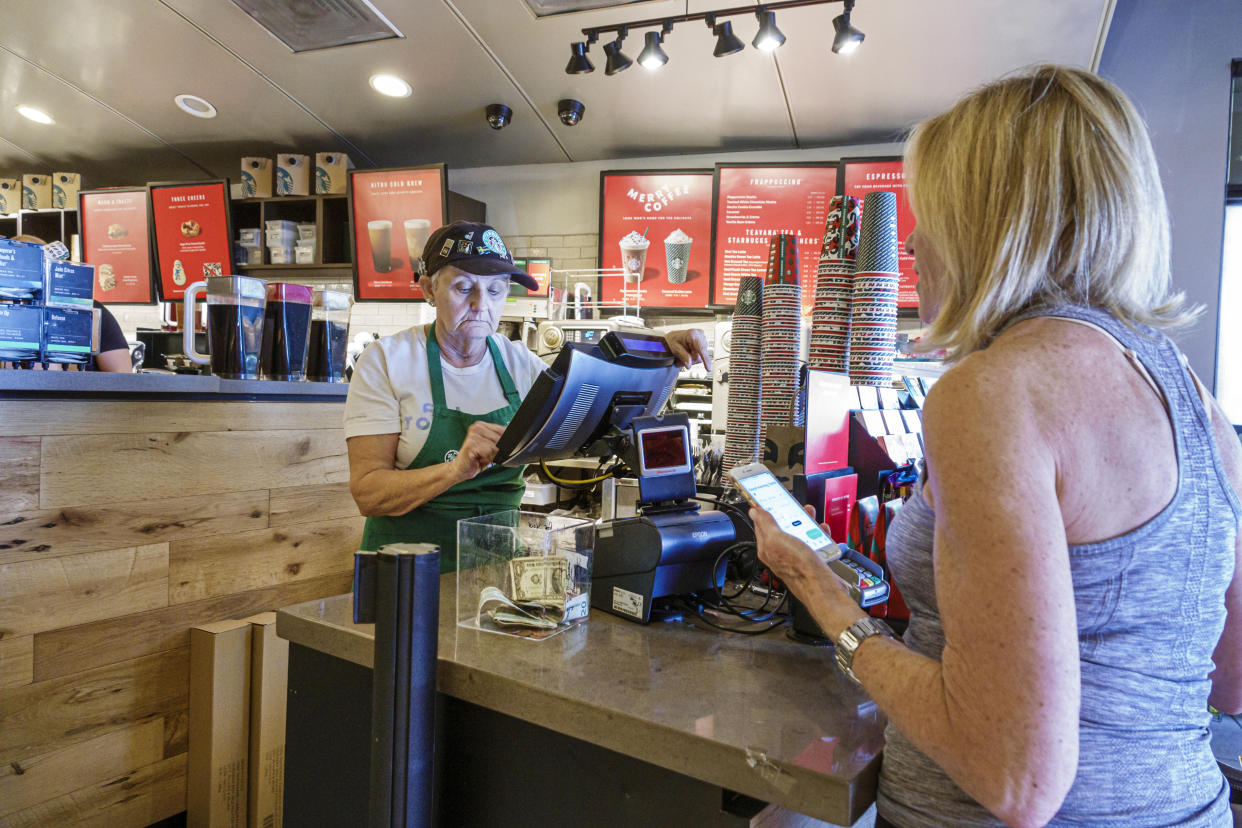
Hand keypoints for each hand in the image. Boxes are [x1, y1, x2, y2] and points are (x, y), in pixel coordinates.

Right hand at [451, 421, 504, 480]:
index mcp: (482, 425)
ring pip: (495, 446)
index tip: (499, 449)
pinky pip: (488, 451)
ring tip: (481, 457)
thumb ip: (500, 442)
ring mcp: (473, 434)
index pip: (503, 429)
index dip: (506, 441)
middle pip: (500, 439)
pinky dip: (486, 458)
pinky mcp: (470, 444)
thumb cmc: (476, 459)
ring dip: (490, 455)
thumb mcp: (491, 448)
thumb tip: (514, 440)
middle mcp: (477, 427)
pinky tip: (478, 459)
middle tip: (485, 454)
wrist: (461, 469)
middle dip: (496, 451)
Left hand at [665, 328, 709, 369]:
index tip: (708, 368)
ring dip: (690, 360)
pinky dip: (692, 358)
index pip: (701, 349)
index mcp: (693, 334)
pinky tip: (686, 355)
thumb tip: (689, 365)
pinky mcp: (703, 343)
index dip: (705, 359)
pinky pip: (700, 356)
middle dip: (690, 360)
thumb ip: (683, 356)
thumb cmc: (672, 341)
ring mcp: (702, 339)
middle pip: (699, 356)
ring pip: (700, 357)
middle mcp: (700, 335)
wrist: (673, 338)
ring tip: (681, 359)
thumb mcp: (675, 349)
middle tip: (679, 362)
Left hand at [750, 504, 864, 639]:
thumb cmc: (799, 568)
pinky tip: (822, 534)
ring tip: (811, 517)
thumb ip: (766, 525)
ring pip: (798, 533)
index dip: (765, 510)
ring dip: (806, 523)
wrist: (823, 588)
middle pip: (782, 527)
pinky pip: (812, 543)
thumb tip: (755, 512)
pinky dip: (818, 536)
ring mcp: (795, 556)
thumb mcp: (777, 540)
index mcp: (767, 547)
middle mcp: (780, 552)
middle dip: (789, 514)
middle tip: (796, 506)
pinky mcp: (810, 560)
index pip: (761, 524)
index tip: (769, 498)